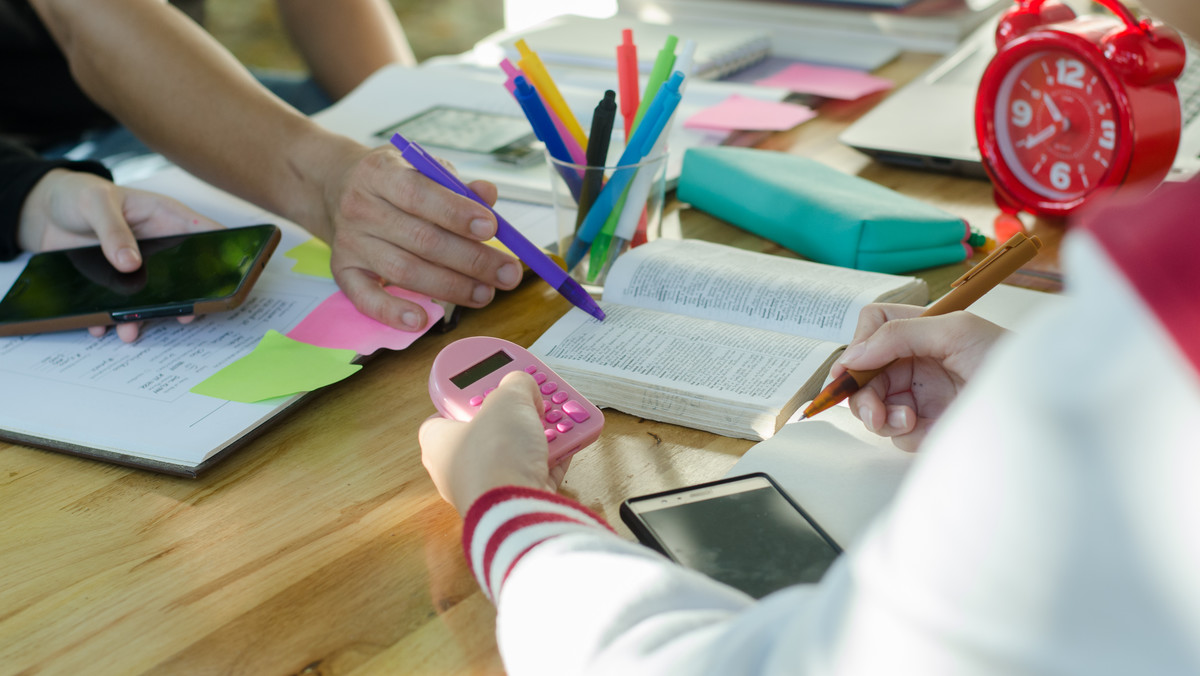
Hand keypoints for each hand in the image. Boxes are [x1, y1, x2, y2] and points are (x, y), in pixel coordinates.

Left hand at [17, 169, 221, 341]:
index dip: (222, 254)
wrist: (42, 211)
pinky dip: (110, 318)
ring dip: (142, 317)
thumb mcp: (96, 203)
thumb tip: (130, 263)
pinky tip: (101, 325)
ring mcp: (137, 266)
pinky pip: (118, 305)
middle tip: (183, 316)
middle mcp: (157, 245)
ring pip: (151, 297)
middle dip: (184, 300)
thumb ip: (114, 231)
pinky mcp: (113, 281)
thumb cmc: (76, 194)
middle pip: (184, 275)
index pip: (207, 234)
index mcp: (164, 217)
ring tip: (130, 331)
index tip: (230, 276)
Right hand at [318, 145, 523, 331]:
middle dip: (471, 260)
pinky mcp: (343, 271)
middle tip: (507, 274)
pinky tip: (422, 320)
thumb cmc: (394, 182)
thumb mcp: (421, 168)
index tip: (491, 228)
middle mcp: (360, 207)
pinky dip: (392, 313)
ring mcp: (350, 242)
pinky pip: (366, 298)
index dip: (457, 214)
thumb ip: (456, 185)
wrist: (336, 188)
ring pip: (404, 271)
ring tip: (485, 294)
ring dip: (450, 287)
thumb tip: (488, 195)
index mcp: (381, 173)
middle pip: (421, 239)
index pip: (420, 194)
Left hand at [419, 372, 568, 514]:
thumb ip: (517, 383)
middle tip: (533, 398)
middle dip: (517, 412)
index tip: (495, 380)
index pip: (448, 409)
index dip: (473, 392)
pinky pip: (534, 471)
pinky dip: (552, 457)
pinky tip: (570, 441)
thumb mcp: (508, 398)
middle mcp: (456, 468)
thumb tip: (526, 389)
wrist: (518, 509)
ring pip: (515, 451)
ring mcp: (486, 487)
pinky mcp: (513, 502)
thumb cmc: (497, 455)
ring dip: (540, 433)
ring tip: (558, 417)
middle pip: (490, 428)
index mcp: (438, 441)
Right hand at [831, 304, 1006, 450]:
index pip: (871, 329)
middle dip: (861, 395)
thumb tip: (855, 354)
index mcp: (920, 330)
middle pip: (863, 374)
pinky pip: (898, 433)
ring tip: (909, 421)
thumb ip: (900, 334)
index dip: (857, 348)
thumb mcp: (955, 332)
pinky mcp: (929, 425)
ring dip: (883, 417)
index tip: (850, 372)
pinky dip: (908, 434)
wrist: (1040, 403)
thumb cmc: (1007, 358)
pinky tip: (931, 430)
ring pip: (874, 407)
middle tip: (874, 414)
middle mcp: (915, 361)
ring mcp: (920, 394)